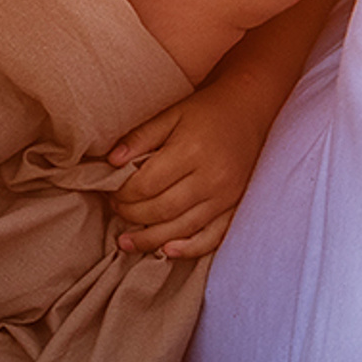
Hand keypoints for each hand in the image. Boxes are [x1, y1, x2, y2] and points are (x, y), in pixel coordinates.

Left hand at [106, 75, 268, 258]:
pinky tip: (167, 251)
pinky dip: (189, 249)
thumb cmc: (206, 112)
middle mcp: (210, 178)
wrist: (250, 110)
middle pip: (161, 210)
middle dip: (132, 214)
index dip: (123, 193)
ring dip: (150, 239)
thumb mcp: (171, 114)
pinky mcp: (234, 207)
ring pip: (181, 228)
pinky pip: (212, 237)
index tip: (111, 192)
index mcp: (190, 152)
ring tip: (126, 241)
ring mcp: (225, 197)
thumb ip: (140, 137)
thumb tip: (111, 162)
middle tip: (116, 209)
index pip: (146, 185)